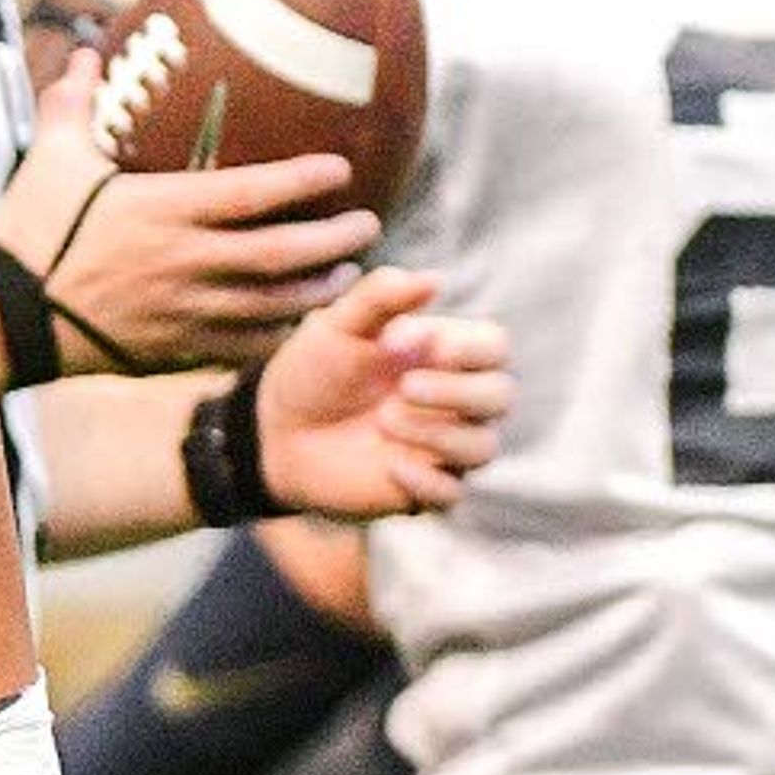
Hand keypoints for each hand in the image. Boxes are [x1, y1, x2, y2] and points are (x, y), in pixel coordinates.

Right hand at [0, 54, 373, 371]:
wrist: (8, 318)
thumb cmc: (31, 231)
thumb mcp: (50, 160)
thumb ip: (71, 105)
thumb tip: (82, 52)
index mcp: (163, 209)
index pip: (253, 193)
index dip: (303, 180)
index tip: (339, 169)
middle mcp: (185, 260)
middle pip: (281, 252)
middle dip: (333, 239)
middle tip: (368, 224)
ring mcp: (184, 309)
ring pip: (272, 303)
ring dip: (317, 289)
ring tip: (347, 274)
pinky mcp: (175, 348)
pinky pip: (243, 345)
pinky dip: (277, 335)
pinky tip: (297, 324)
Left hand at [256, 267, 512, 517]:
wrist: (274, 429)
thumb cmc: (312, 370)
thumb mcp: (336, 325)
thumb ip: (380, 298)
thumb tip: (434, 279)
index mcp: (440, 355)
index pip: (495, 347)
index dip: (471, 349)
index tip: (421, 347)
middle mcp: (452, 401)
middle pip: (500, 396)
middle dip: (458, 393)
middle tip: (403, 388)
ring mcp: (440, 447)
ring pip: (482, 447)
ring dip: (438, 435)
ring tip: (383, 421)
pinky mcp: (422, 489)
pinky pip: (453, 495)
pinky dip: (427, 482)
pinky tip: (390, 466)